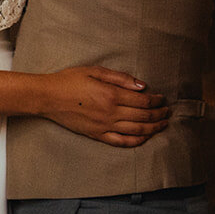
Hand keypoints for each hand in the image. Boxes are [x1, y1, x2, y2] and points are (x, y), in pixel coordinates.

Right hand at [41, 67, 169, 146]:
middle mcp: (111, 113)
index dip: (156, 100)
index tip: (162, 99)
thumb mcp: (94, 71)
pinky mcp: (97, 135)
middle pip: (143, 116)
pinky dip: (136, 141)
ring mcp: (105, 126)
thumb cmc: (69, 80)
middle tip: (167, 112)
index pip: (143, 101)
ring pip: (137, 131)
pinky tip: (144, 138)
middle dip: (159, 114)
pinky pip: (122, 142)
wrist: (48, 97)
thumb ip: (119, 78)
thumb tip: (142, 86)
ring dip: (153, 128)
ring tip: (162, 125)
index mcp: (111, 95)